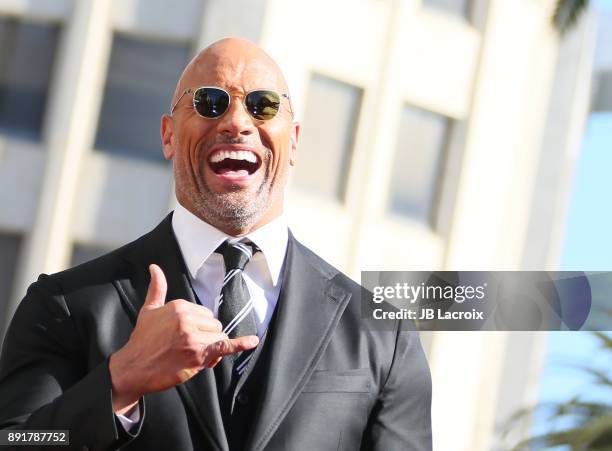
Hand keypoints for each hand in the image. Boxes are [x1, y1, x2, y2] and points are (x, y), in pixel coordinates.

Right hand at [109, 264, 257, 413]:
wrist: (133, 368)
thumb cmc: (142, 340)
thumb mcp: (149, 310)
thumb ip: (157, 288)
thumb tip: (155, 267)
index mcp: (180, 306)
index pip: (206, 314)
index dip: (200, 328)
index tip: (185, 336)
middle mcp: (187, 319)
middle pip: (215, 326)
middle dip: (206, 338)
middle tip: (187, 349)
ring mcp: (193, 337)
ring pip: (218, 338)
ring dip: (211, 349)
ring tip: (191, 357)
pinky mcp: (198, 354)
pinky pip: (225, 345)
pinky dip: (240, 344)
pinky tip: (252, 341)